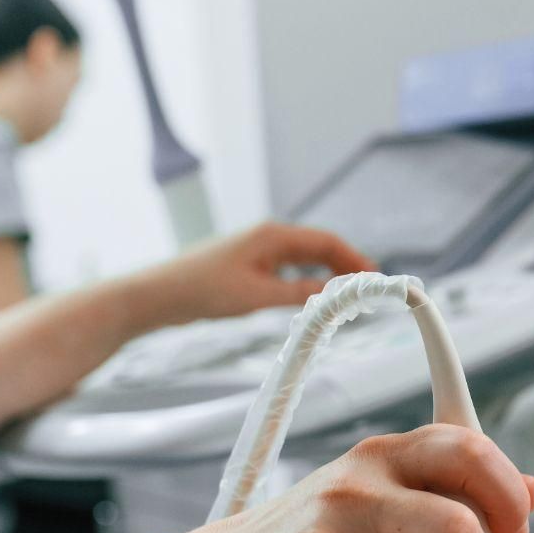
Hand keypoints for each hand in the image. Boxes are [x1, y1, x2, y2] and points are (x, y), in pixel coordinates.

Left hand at [129, 221, 378, 329]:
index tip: (373, 277)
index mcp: (272, 236)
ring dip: (327, 273)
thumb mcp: (257, 296)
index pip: (325, 242)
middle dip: (345, 266)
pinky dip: (307, 280)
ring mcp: (258, 251)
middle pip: (318, 247)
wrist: (159, 295)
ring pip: (304, 259)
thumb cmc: (203, 290)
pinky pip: (288, 269)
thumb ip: (299, 293)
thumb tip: (334, 295)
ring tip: (348, 294)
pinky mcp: (248, 266)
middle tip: (367, 289)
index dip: (353, 258)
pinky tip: (314, 296)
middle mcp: (268, 238)